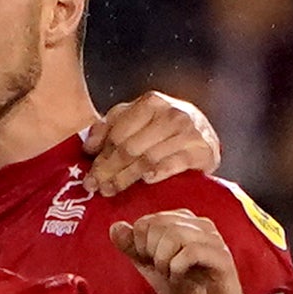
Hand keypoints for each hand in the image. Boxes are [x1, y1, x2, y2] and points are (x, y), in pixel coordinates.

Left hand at [80, 91, 219, 194]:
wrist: (204, 134)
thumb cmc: (163, 129)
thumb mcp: (135, 119)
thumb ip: (110, 128)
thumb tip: (88, 147)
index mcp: (151, 103)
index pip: (118, 133)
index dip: (101, 156)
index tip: (88, 175)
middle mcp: (171, 114)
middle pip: (130, 148)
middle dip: (108, 170)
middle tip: (94, 187)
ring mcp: (189, 132)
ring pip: (148, 159)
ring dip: (126, 178)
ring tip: (111, 190)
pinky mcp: (203, 150)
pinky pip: (175, 164)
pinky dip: (159, 173)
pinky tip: (146, 181)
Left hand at [109, 209, 252, 293]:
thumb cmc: (185, 288)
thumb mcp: (151, 268)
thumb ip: (133, 247)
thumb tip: (115, 227)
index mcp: (183, 222)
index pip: (148, 221)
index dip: (140, 244)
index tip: (149, 262)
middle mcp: (200, 224)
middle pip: (159, 224)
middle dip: (150, 251)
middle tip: (160, 269)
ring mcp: (213, 238)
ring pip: (174, 234)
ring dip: (163, 260)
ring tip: (169, 274)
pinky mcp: (221, 256)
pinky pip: (190, 251)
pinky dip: (176, 268)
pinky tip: (180, 278)